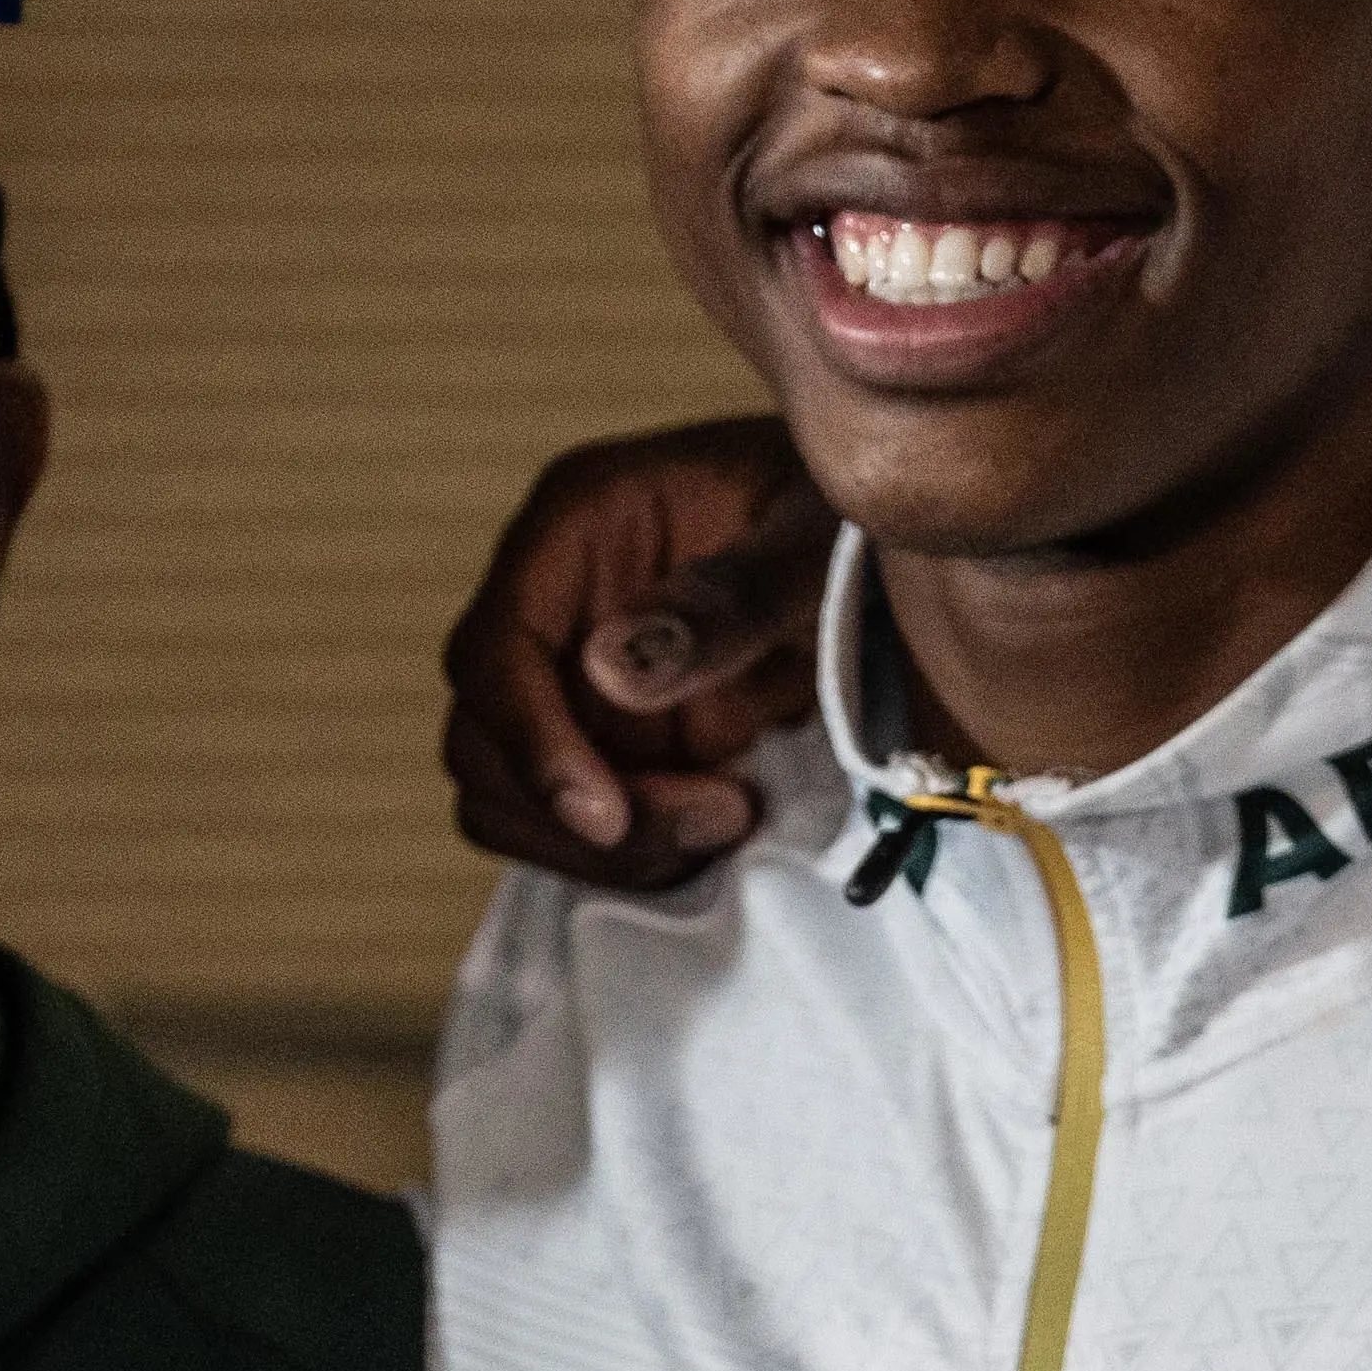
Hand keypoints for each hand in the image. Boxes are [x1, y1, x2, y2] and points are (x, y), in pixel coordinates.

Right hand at [440, 414, 835, 879]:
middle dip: (576, 812)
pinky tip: (720, 831)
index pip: (493, 652)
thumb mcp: (813, 538)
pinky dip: (631, 854)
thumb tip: (610, 674)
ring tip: (729, 819)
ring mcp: (570, 679)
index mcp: (576, 525)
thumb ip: (730, 598)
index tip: (605, 817)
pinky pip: (572, 822)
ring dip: (604, 847)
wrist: (888, 551)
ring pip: (511, 797)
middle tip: (718, 817)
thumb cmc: (849, 517)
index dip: (532, 745)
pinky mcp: (608, 741)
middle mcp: (551, 604)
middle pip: (483, 741)